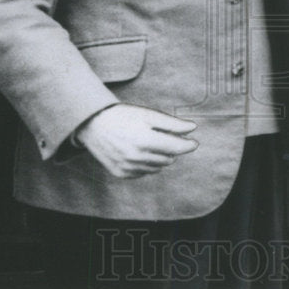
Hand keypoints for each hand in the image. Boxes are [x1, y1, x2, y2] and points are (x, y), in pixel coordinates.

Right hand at [75, 104, 197, 178]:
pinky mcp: (121, 174)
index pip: (176, 148)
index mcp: (145, 141)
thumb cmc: (123, 116)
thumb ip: (172, 123)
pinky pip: (144, 172)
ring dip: (160, 157)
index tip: (194, 142)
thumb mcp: (148, 114)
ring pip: (158, 167)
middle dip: (171, 149)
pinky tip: (139, 150)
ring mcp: (128, 168)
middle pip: (169, 159)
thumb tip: (192, 128)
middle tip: (163, 136)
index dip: (188, 145)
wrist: (94, 124)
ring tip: (149, 141)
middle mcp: (137, 158)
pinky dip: (147, 163)